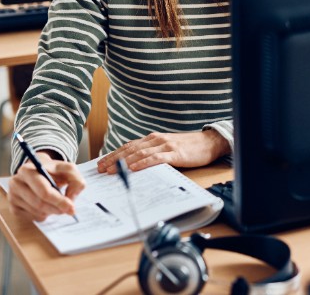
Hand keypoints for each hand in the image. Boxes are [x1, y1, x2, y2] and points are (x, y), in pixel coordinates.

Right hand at [8, 151, 84, 221]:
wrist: (38, 171)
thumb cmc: (54, 171)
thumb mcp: (68, 169)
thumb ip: (76, 180)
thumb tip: (71, 199)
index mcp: (28, 170)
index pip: (44, 191)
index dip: (59, 201)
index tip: (71, 207)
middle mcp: (16, 183)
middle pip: (39, 204)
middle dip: (57, 208)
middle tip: (68, 209)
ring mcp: (12, 196)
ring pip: (37, 212)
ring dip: (51, 212)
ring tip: (57, 204)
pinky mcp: (13, 207)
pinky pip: (32, 217)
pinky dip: (44, 215)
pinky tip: (47, 206)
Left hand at [96, 129, 229, 173]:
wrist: (209, 142)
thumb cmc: (189, 147)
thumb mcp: (167, 148)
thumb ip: (153, 153)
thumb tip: (136, 166)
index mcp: (153, 138)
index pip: (129, 146)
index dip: (114, 154)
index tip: (101, 162)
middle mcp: (156, 139)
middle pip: (130, 149)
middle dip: (113, 159)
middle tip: (100, 169)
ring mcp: (165, 145)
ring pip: (139, 153)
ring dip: (123, 163)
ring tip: (111, 171)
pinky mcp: (174, 153)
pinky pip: (156, 158)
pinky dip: (143, 163)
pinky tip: (134, 168)